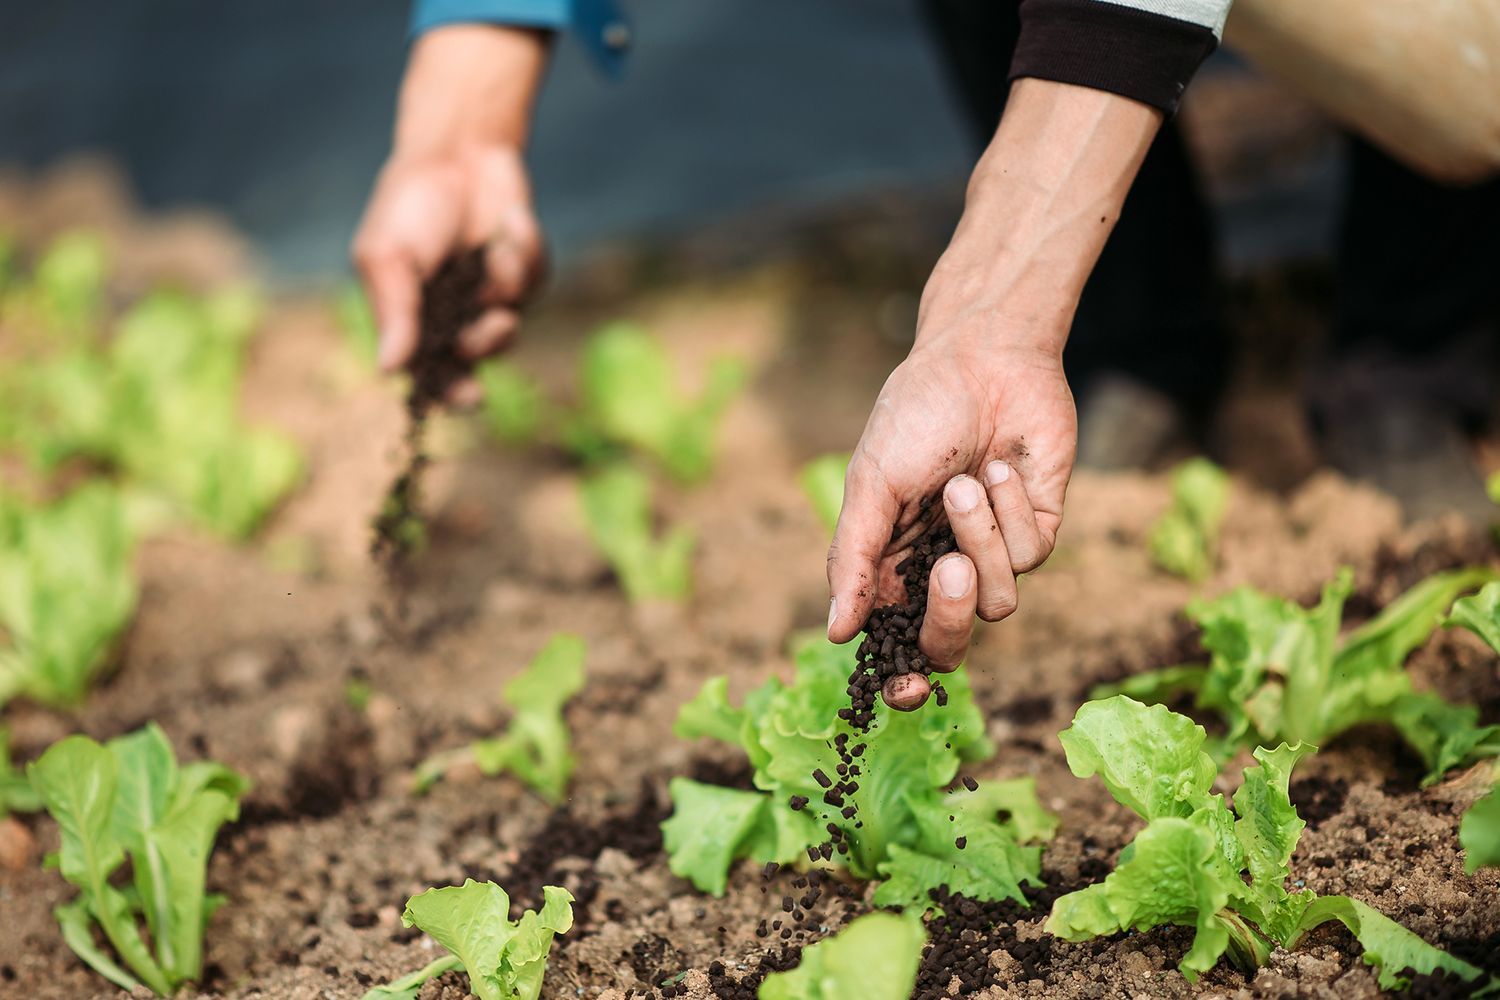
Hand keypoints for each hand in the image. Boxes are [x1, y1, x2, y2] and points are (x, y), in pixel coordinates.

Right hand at [350, 26, 548, 403]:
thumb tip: (387, 371)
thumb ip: (394, 312)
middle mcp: (452, 319)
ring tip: (497, 250)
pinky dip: (525, 249)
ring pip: (513, 321)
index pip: (431, 374)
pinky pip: (536, 281)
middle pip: (477, 360)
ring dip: (508, 282)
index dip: (452, 393)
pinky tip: (512, 220)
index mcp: (412, 322)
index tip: (473, 397)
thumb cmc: (408, 204)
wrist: (456, 152)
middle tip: (498, 324)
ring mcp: (490, 299)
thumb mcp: (388, 256)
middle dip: (490, 343)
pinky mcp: (523, 275)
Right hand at [825, 79, 1161, 709]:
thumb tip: (836, 633)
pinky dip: (1012, 508)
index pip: (898, 645)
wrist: (984, 359)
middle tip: (949, 566)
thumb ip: (854, 562)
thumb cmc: (916, 417)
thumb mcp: (871, 485)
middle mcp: (943, 568)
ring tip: (969, 478)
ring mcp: (994, 552)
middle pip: (952, 642)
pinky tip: (1003, 465)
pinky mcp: (1039, 528)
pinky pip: (1031, 553)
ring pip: (1000, 602)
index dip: (905, 679)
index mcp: (893, 567)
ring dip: (982, 536)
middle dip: (952, 613)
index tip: (908, 691)